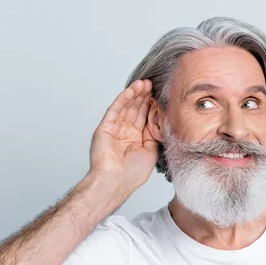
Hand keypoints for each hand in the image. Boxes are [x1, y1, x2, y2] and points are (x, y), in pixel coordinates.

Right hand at [88, 79, 157, 196]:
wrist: (116, 181)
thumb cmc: (132, 174)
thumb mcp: (151, 152)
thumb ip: (153, 135)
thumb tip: (159, 121)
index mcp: (135, 139)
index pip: (143, 117)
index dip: (151, 105)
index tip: (159, 94)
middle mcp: (124, 133)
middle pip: (135, 109)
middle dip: (143, 96)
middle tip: (152, 83)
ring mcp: (114, 129)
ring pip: (126, 107)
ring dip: (134, 94)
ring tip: (144, 83)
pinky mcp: (105, 127)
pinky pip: (115, 109)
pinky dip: (123, 99)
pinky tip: (132, 90)